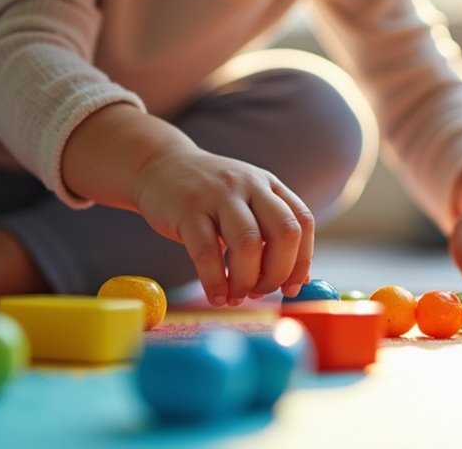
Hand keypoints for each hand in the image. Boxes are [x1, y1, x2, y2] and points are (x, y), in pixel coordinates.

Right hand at [131, 141, 314, 306]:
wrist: (158, 166)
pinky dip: (215, 283)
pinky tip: (216, 296)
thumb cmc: (208, 195)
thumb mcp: (246, 201)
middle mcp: (249, 185)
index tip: (291, 288)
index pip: (302, 222)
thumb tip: (298, 280)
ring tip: (236, 296)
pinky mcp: (187, 209)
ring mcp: (218, 195)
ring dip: (246, 281)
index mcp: (269, 185)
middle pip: (284, 233)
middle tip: (261, 292)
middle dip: (278, 272)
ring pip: (249, 244)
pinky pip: (207, 253)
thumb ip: (271, 233)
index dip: (303, 260)